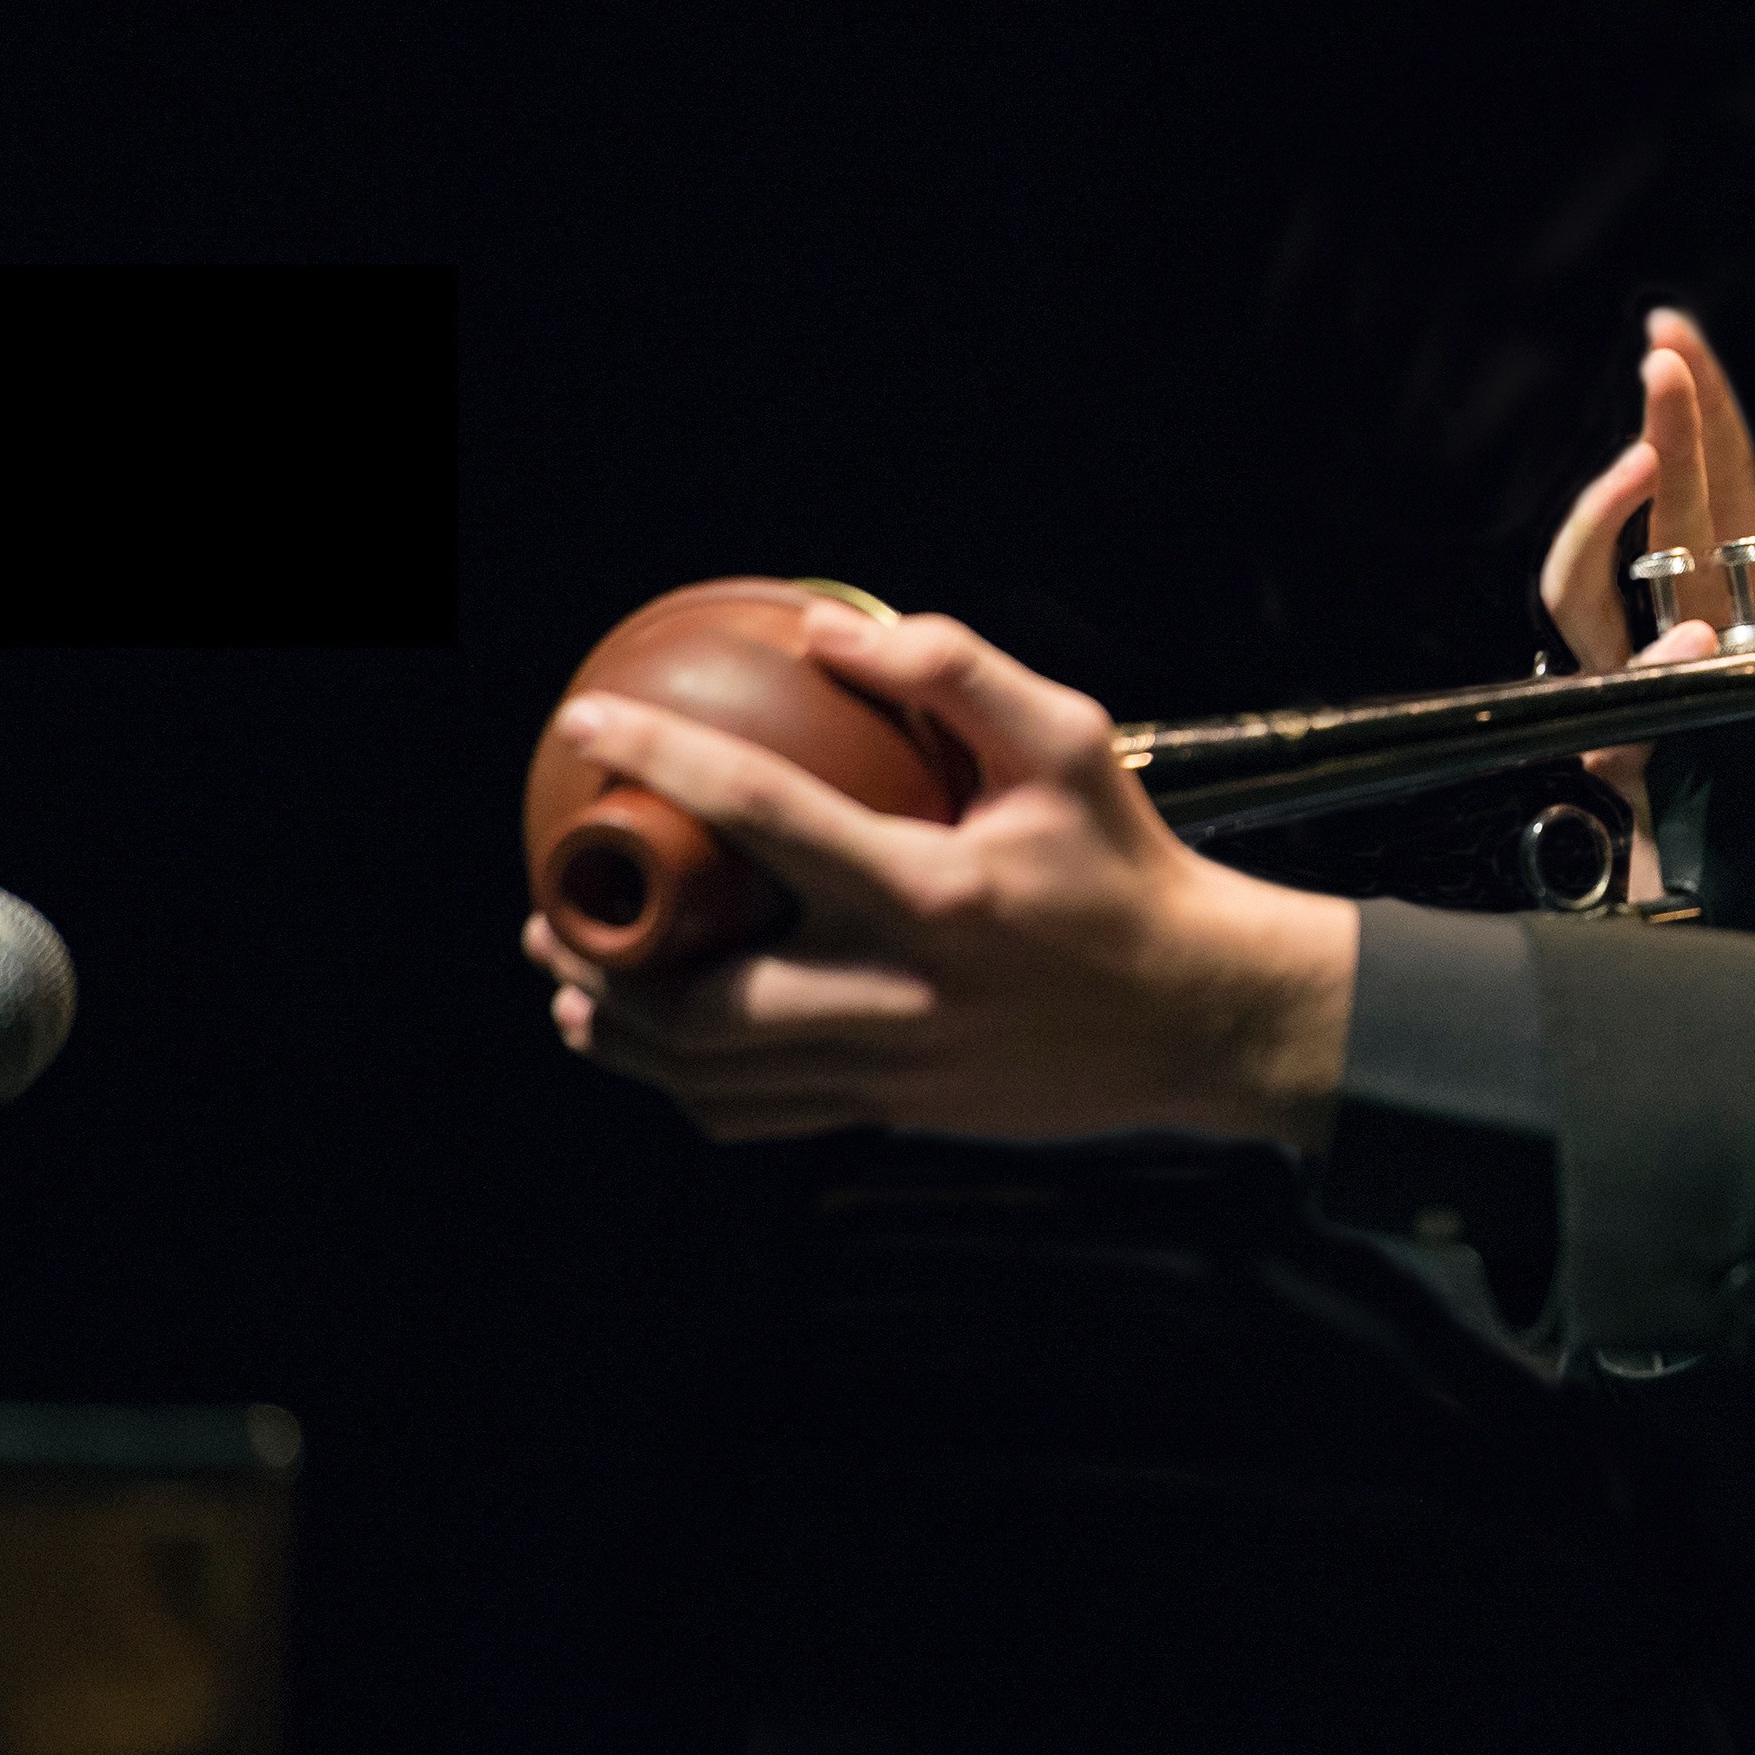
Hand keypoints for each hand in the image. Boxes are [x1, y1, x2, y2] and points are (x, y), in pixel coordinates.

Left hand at [523, 604, 1357, 1146]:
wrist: (1203, 1016)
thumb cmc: (1129, 868)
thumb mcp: (1070, 744)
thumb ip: (956, 672)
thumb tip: (830, 636)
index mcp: (937, 891)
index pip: (766, 814)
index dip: (662, 761)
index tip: (588, 726)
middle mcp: (904, 994)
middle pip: (702, 1000)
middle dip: (602, 955)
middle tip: (551, 905)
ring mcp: (896, 1071)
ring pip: (714, 1075)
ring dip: (624, 1031)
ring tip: (574, 981)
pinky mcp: (899, 1116)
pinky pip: (759, 1118)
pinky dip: (688, 1086)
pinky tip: (662, 1045)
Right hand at [1536, 309, 1754, 861]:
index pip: (1716, 495)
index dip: (1695, 419)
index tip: (1673, 339)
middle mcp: (1692, 648)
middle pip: (1649, 520)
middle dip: (1655, 434)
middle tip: (1663, 364)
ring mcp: (1651, 704)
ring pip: (1582, 595)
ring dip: (1605, 527)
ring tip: (1648, 475)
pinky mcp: (1638, 765)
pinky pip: (1612, 703)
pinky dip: (1650, 666)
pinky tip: (1694, 647)